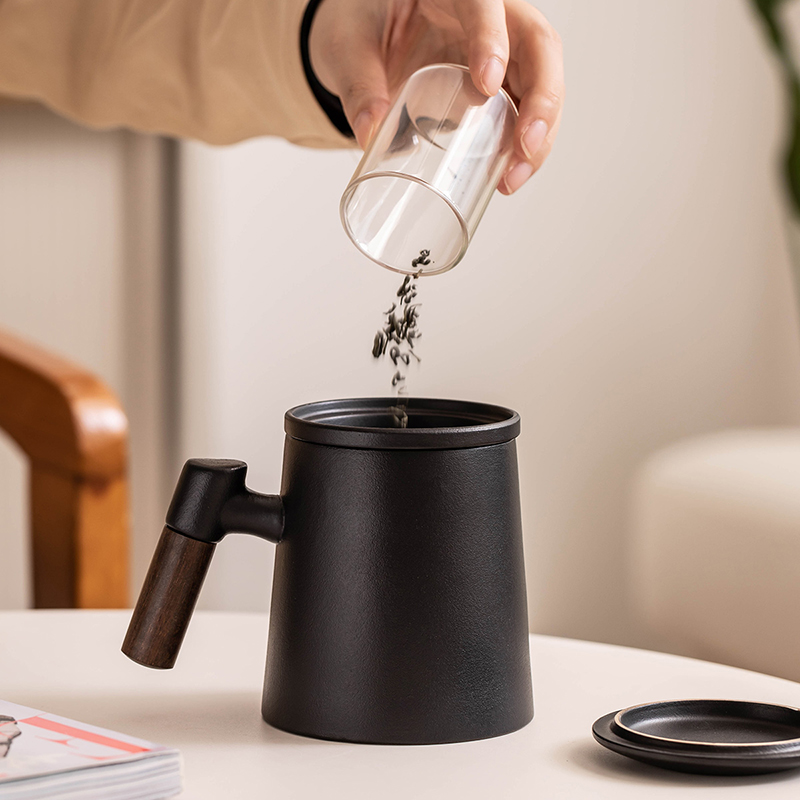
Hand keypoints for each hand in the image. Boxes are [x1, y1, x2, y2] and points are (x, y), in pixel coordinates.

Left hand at [309, 0, 563, 193]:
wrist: (365, 41)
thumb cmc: (359, 29)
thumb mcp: (348, 49)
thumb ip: (357, 86)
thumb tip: (369, 134)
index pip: (484, 4)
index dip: (493, 40)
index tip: (487, 84)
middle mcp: (489, 17)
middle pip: (537, 44)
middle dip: (541, 98)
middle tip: (526, 144)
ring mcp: (502, 51)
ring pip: (542, 81)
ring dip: (541, 132)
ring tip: (514, 175)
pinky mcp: (501, 84)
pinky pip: (527, 109)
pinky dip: (524, 145)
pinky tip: (510, 175)